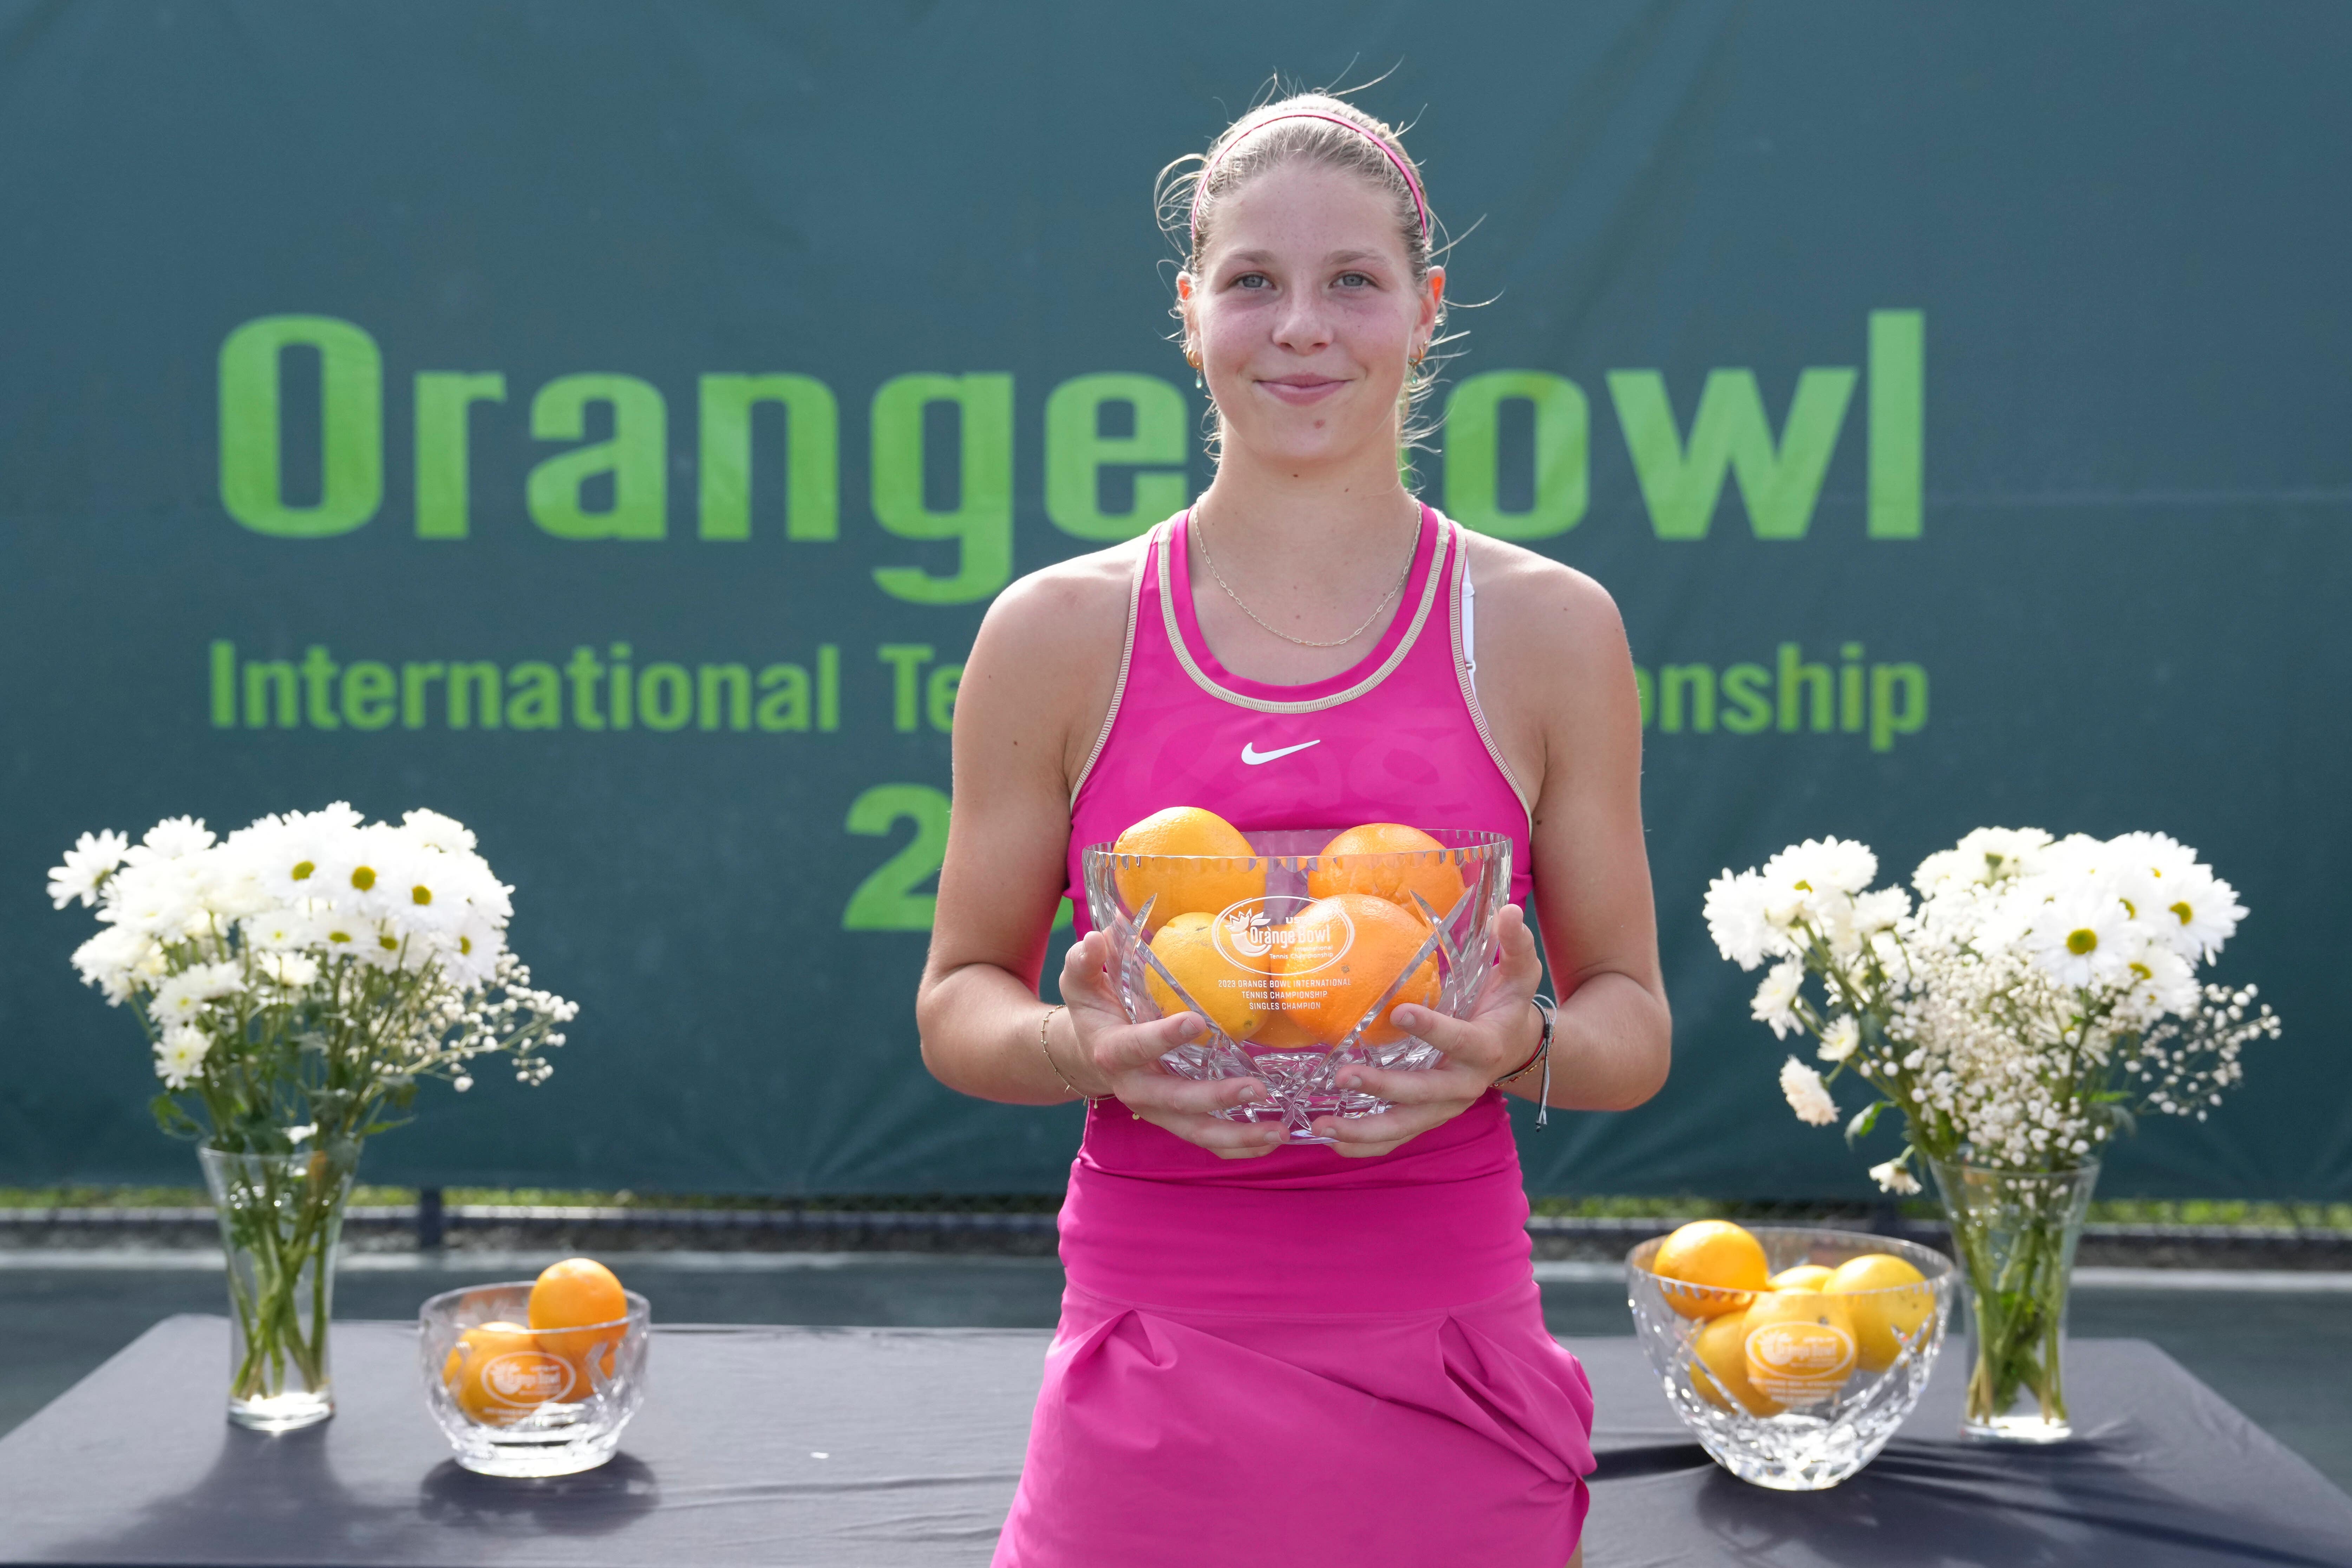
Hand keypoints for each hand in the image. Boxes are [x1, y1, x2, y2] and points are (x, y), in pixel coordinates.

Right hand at [1057, 931, 1289, 1159]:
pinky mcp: (1174, 1120)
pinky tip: (1273, 1140)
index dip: (1163, 1038)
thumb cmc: (1093, 1008)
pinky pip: (1206, 1140)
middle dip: (1215, 1098)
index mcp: (1111, 1050)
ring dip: (1238, 1134)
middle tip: (1257, 1088)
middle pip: (1174, 1100)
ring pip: (1195, 1131)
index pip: (1135, 1047)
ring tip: (1279, 1130)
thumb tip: (1097, 936)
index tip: (1197, 1021)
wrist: (1085, 1052)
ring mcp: (1156, 1110)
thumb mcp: (1080, 981)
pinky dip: (1239, 1146)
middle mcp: (1134, 1088)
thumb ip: (1086, 960)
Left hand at [1306, 902, 1544, 1156]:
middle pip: (1425, 1093)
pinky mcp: (1429, 1115)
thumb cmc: (1509, 1003)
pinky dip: (1366, 1144)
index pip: (1460, 1041)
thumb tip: (1510, 911)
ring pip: (1407, 1125)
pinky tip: (1331, 1142)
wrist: (1518, 1048)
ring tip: (1322, 1126)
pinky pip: (1398, 1135)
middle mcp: (1466, 1084)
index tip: (1398, 1013)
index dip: (1433, 1030)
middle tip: (1343, 1077)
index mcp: (1486, 1047)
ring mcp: (1446, 1106)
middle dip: (1385, 1088)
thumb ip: (1514, 943)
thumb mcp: (1521, 971)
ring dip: (1364, 1128)